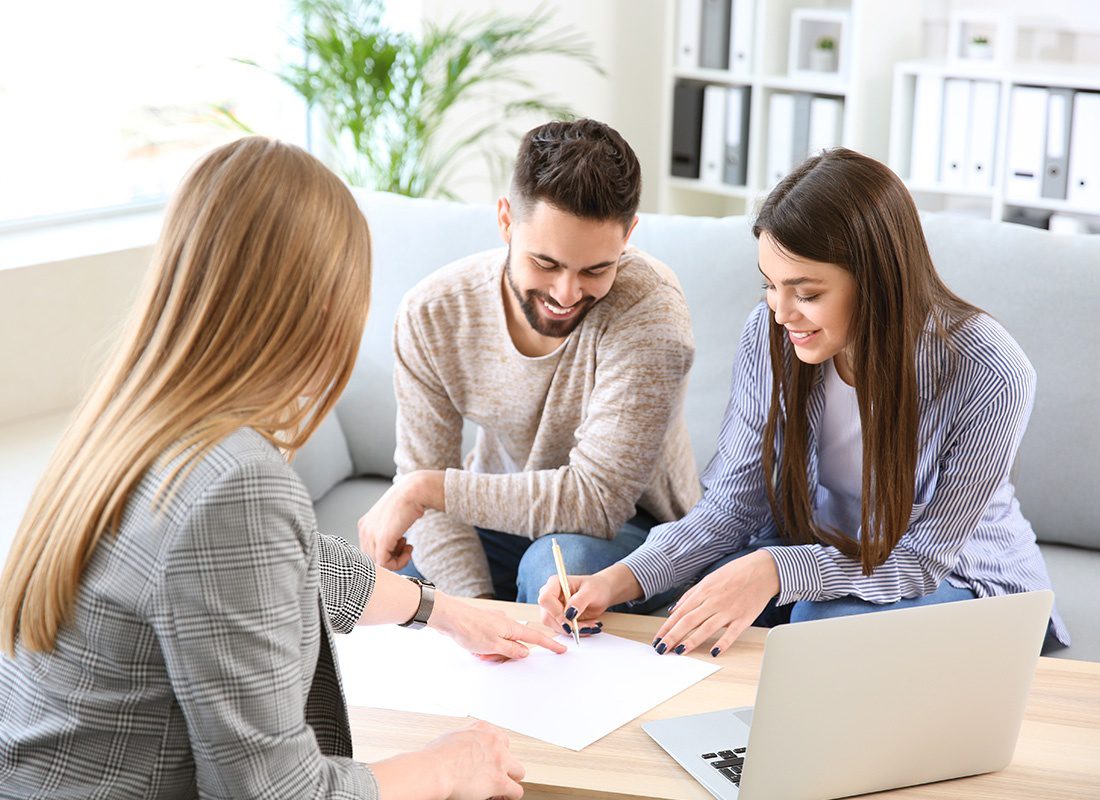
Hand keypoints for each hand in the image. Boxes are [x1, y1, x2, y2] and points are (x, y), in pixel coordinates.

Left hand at [358, 475, 434, 569]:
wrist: (413, 491)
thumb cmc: (408, 502)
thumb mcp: (392, 519)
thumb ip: (388, 533)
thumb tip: (393, 549)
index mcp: (364, 525)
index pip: (370, 550)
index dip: (387, 552)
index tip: (401, 545)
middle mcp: (364, 530)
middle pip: (374, 558)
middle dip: (391, 557)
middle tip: (406, 547)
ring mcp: (370, 535)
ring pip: (379, 564)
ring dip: (397, 560)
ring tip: (408, 547)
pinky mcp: (381, 540)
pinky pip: (386, 564)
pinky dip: (399, 563)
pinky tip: (409, 552)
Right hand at [422, 721, 524, 799]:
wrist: (436, 769)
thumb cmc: (436, 756)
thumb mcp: (452, 736)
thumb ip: (465, 738)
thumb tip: (461, 747)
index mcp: (482, 729)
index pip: (499, 738)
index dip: (494, 753)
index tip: (488, 762)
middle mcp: (494, 742)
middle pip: (509, 754)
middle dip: (503, 766)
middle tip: (492, 776)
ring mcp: (499, 760)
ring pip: (519, 771)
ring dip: (510, 780)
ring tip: (499, 790)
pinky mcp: (500, 781)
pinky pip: (516, 791)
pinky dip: (509, 797)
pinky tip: (499, 798)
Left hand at [430, 593, 566, 660]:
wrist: (447, 616)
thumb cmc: (469, 628)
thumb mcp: (493, 646)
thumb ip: (512, 651)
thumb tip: (526, 652)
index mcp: (511, 627)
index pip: (536, 638)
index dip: (549, 645)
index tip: (562, 649)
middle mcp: (505, 623)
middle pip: (514, 645)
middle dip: (503, 655)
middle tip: (488, 656)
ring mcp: (494, 624)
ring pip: (500, 645)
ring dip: (490, 653)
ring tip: (477, 651)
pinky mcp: (483, 626)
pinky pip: (489, 642)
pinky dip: (483, 649)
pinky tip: (472, 648)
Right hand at [537, 564, 640, 636]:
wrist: (602, 593)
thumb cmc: (597, 587)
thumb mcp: (591, 591)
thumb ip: (579, 601)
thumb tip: (569, 614)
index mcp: (555, 583)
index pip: (545, 599)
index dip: (555, 612)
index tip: (571, 620)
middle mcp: (550, 595)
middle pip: (547, 616)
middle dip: (568, 625)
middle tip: (587, 626)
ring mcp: (552, 608)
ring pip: (554, 626)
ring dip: (574, 630)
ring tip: (590, 625)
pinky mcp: (558, 618)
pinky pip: (562, 630)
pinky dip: (576, 631)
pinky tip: (587, 626)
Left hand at [653, 550, 779, 656]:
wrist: (763, 570)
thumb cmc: (735, 574)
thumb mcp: (709, 579)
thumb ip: (690, 595)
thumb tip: (673, 610)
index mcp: (703, 591)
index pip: (680, 612)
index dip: (667, 627)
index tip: (657, 639)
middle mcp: (713, 601)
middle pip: (689, 621)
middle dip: (673, 636)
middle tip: (662, 649)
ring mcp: (729, 610)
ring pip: (706, 628)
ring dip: (691, 641)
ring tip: (679, 651)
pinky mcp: (744, 618)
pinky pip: (731, 633)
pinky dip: (723, 643)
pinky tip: (713, 652)